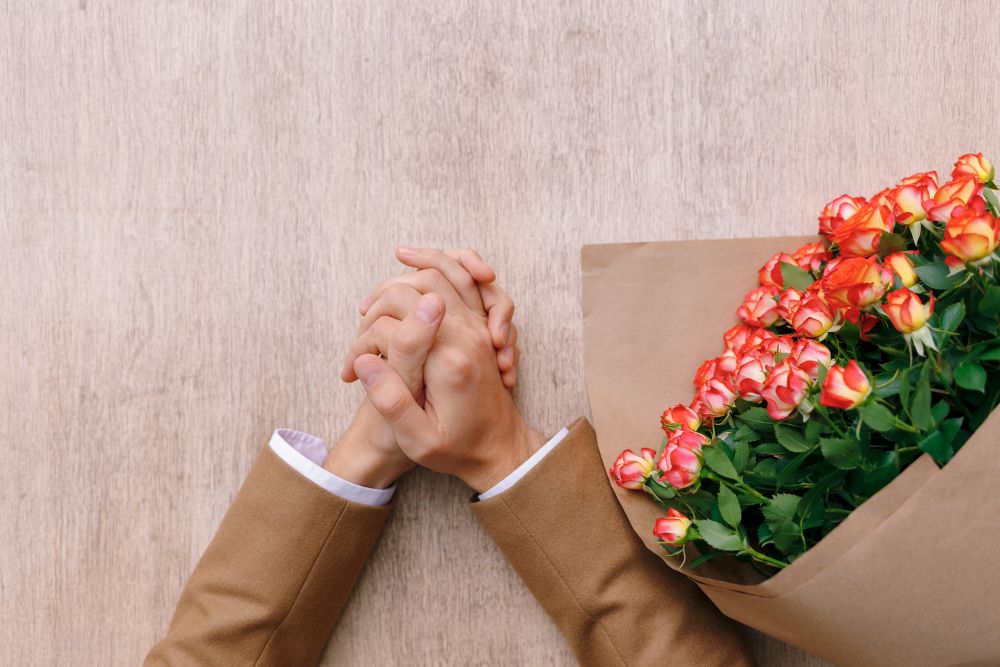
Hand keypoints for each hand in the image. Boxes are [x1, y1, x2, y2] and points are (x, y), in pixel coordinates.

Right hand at [329, 247, 517, 488]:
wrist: (500, 449)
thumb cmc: (458, 449)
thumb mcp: (419, 440)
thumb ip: (391, 401)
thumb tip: (364, 360)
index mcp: (450, 360)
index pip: (400, 317)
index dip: (365, 338)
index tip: (351, 371)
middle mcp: (470, 335)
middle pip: (423, 284)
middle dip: (385, 294)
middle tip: (362, 315)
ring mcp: (481, 327)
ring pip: (449, 272)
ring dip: (420, 262)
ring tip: (398, 256)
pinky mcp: (483, 325)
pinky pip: (470, 280)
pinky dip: (450, 264)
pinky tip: (431, 264)